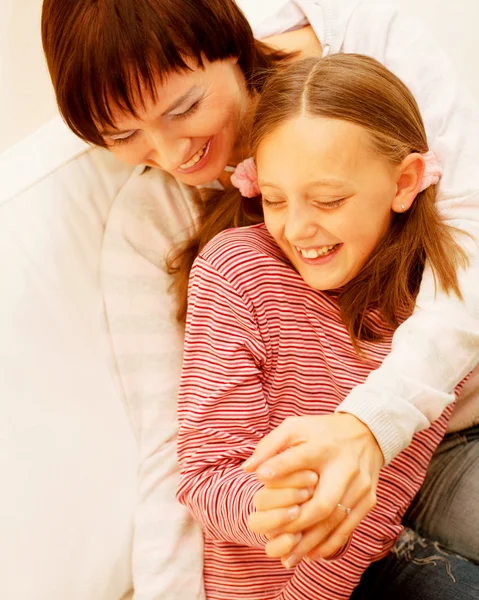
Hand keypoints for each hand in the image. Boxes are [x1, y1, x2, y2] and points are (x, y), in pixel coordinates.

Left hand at [243, 414, 383, 560]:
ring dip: (312, 542)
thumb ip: (271, 445)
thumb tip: (248, 469)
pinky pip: (349, 527)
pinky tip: (313, 554)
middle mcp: (345, 467)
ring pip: (336, 521)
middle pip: (323, 502)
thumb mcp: (296, 427)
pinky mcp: (368, 499)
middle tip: (275, 538)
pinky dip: (330, 543)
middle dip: (298, 524)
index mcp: (324, 446)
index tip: (261, 478)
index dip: (281, 467)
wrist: (367, 433)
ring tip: (290, 556)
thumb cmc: (323, 432)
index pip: (301, 457)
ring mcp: (359, 485)